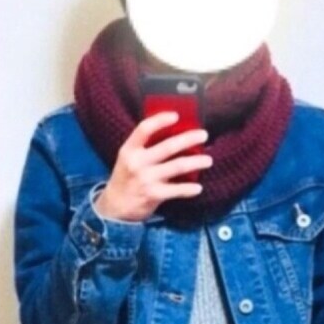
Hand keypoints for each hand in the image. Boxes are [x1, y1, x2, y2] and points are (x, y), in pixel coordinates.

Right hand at [94, 111, 212, 221]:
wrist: (115, 208)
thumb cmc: (126, 179)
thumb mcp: (128, 159)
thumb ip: (144, 148)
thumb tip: (173, 135)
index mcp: (129, 150)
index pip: (144, 129)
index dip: (160, 120)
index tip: (176, 116)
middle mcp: (137, 162)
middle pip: (168, 146)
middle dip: (189, 139)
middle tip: (204, 135)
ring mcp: (146, 179)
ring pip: (178, 166)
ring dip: (196, 162)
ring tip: (208, 160)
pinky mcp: (154, 195)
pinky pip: (177, 190)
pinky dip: (189, 189)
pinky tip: (198, 188)